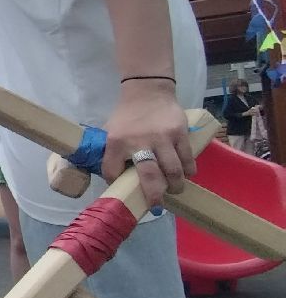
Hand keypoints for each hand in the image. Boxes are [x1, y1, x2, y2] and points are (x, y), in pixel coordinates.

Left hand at [102, 81, 193, 209]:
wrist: (148, 92)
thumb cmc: (127, 117)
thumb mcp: (110, 132)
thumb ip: (110, 153)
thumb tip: (113, 179)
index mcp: (116, 142)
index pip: (112, 171)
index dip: (115, 183)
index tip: (123, 189)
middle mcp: (139, 141)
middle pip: (150, 177)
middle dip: (154, 196)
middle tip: (156, 206)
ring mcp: (162, 138)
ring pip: (173, 171)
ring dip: (175, 186)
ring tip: (174, 190)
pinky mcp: (180, 133)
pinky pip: (187, 159)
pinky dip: (188, 171)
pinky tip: (185, 174)